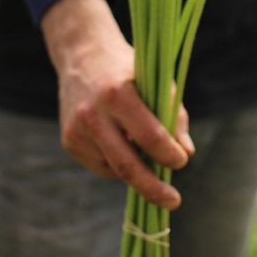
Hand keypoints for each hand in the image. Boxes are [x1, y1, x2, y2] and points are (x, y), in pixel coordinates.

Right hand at [41, 0, 193, 209]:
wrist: (82, 56)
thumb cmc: (128, 70)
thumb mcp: (156, 82)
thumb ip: (174, 116)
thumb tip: (187, 153)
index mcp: (118, 94)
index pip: (149, 136)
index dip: (168, 154)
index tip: (182, 162)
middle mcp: (93, 114)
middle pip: (127, 165)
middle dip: (153, 188)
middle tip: (174, 201)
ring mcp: (77, 130)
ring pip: (114, 169)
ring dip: (138, 173)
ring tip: (151, 162)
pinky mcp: (69, 141)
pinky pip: (101, 165)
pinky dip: (119, 165)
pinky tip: (125, 147)